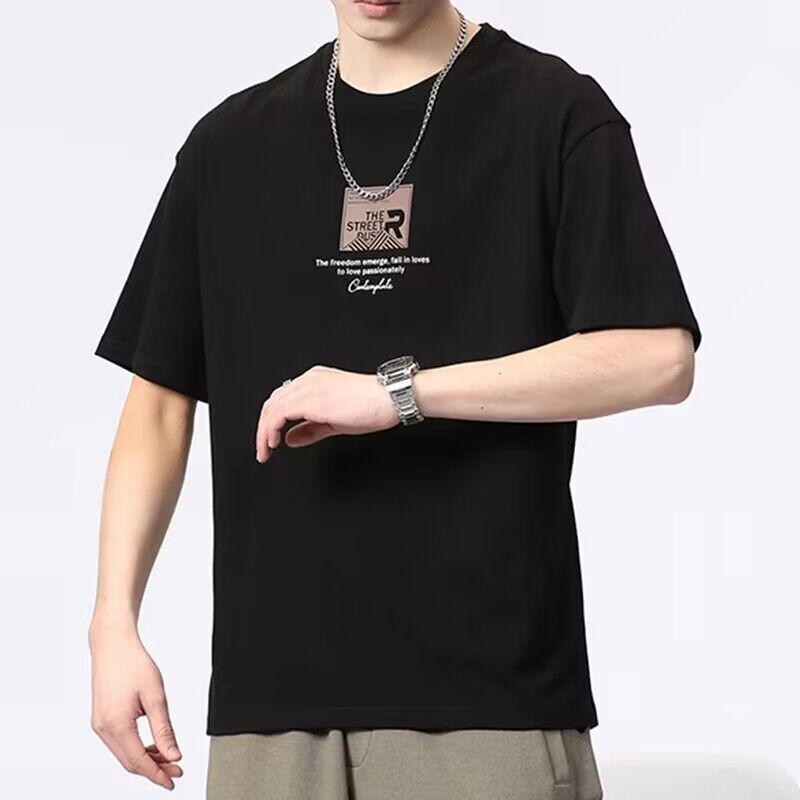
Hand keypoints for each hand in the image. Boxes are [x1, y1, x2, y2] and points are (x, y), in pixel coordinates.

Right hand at [89, 625, 182, 790]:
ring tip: (168, 756)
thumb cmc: (132, 663)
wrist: (113, 644)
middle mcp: (103, 728)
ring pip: (124, 753)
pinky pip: (119, 742)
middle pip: (130, 761)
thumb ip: (164, 729)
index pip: (138, 761)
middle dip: (154, 769)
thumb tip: (173, 753)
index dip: (157, 774)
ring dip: (145, 758)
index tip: (173, 780)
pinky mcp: (101, 718)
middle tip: (176, 768)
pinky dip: (136, 747)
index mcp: (116, 724)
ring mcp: (100, 724)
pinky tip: (152, 745)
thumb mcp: (155, 696)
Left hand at [255, 365, 398, 461]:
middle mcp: (308, 380)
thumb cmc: (372, 406)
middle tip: (263, 450)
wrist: (389, 398)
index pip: (284, 399)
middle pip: (273, 402)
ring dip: (263, 432)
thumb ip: (310, 429)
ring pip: (271, 408)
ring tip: (265, 451)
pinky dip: (269, 430)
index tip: (271, 440)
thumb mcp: (335, 421)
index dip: (272, 421)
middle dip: (263, 428)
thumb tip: (290, 438)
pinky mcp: (309, 399)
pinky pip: (278, 414)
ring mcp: (308, 387)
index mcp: (315, 381)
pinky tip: (273, 444)